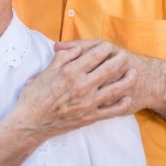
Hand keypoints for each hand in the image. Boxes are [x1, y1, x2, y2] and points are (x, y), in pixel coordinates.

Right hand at [8, 40, 136, 138]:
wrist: (31, 121)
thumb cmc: (35, 95)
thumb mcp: (46, 70)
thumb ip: (63, 57)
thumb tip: (77, 48)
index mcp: (71, 71)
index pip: (94, 56)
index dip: (104, 49)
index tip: (109, 45)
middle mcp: (82, 86)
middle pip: (108, 70)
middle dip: (119, 60)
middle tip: (125, 55)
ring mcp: (88, 103)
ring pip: (114, 89)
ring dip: (127, 80)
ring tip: (133, 73)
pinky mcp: (89, 117)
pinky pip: (111, 111)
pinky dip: (121, 104)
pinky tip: (127, 98)